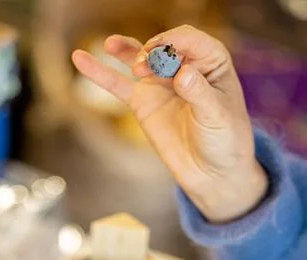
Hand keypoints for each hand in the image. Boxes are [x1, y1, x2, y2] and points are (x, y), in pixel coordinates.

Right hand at [72, 25, 268, 222]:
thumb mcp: (219, 117)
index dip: (175, 42)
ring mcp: (160, 83)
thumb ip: (199, 94)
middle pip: (162, 45)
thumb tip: (182, 74)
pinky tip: (80, 58)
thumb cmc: (226, 141)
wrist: (213, 174)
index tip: (166, 56)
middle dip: (153, 51)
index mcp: (211, 61)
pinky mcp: (142, 102)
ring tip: (111, 46)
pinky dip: (98, 72)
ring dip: (125, 49)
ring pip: (138, 57)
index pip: (189, 39)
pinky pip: (117, 84)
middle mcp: (184, 66)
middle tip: (146, 69)